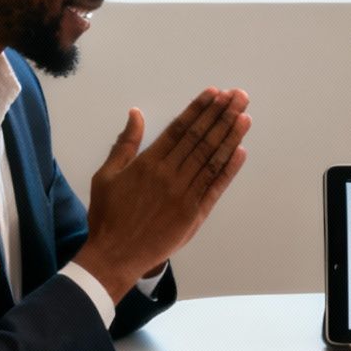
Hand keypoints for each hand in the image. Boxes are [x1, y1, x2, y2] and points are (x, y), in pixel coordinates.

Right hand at [75, 88, 250, 299]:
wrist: (115, 256)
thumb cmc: (107, 217)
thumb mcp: (106, 175)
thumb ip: (125, 144)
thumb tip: (135, 114)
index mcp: (148, 163)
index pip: (180, 129)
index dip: (200, 109)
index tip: (215, 94)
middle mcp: (170, 175)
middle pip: (200, 139)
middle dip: (221, 115)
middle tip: (239, 97)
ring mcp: (185, 195)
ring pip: (211, 159)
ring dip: (230, 136)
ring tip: (244, 115)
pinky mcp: (195, 214)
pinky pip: (215, 187)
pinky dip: (229, 169)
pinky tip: (241, 151)